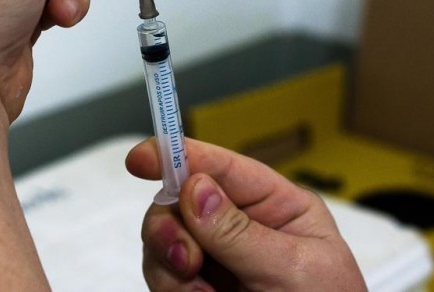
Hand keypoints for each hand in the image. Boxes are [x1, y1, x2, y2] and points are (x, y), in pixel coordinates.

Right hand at [126, 138, 366, 290]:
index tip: (140, 158)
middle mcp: (240, 226)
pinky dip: (172, 291)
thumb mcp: (293, 269)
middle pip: (179, 202)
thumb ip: (241, 232)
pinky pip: (163, 278)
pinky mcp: (199, 288)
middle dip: (171, 227)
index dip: (177, 155)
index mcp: (276, 206)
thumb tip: (195, 190)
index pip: (221, 167)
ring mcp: (217, 260)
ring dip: (171, 267)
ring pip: (163, 242)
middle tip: (184, 259)